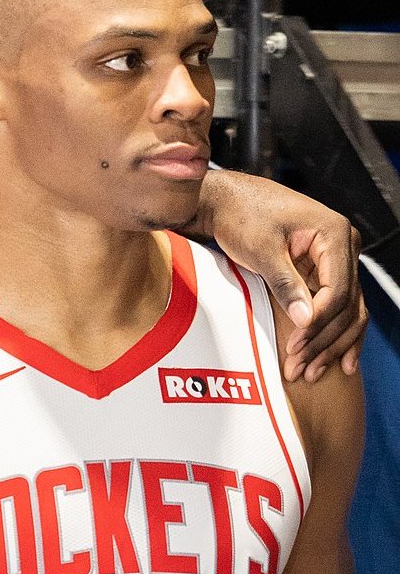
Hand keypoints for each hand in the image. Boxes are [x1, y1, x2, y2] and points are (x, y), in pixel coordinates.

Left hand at [206, 172, 365, 381]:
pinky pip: (336, 307)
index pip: (339, 290)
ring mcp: (336, 260)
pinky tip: (338, 362)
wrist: (225, 200)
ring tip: (311, 373)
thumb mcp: (261, 249)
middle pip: (347, 305)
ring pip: (346, 311)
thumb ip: (285, 284)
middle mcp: (343, 247)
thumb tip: (306, 321)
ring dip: (330, 345)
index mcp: (334, 234)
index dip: (319, 322)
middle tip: (301, 369)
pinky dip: (332, 334)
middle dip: (323, 341)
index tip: (296, 345)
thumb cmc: (241, 216)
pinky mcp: (323, 271)